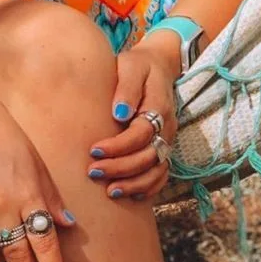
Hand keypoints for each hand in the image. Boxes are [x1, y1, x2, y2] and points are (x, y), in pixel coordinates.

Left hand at [86, 32, 181, 201]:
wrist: (157, 65)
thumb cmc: (138, 65)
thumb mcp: (131, 65)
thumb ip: (126, 87)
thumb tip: (119, 113)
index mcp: (158, 107)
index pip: (140, 134)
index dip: (118, 146)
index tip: (94, 150)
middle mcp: (166, 128)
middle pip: (148, 157)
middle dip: (121, 168)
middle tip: (93, 172)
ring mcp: (167, 140)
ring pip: (157, 171)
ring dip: (134, 184)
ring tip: (110, 191)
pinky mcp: (163, 147)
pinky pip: (162, 175)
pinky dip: (148, 188)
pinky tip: (129, 195)